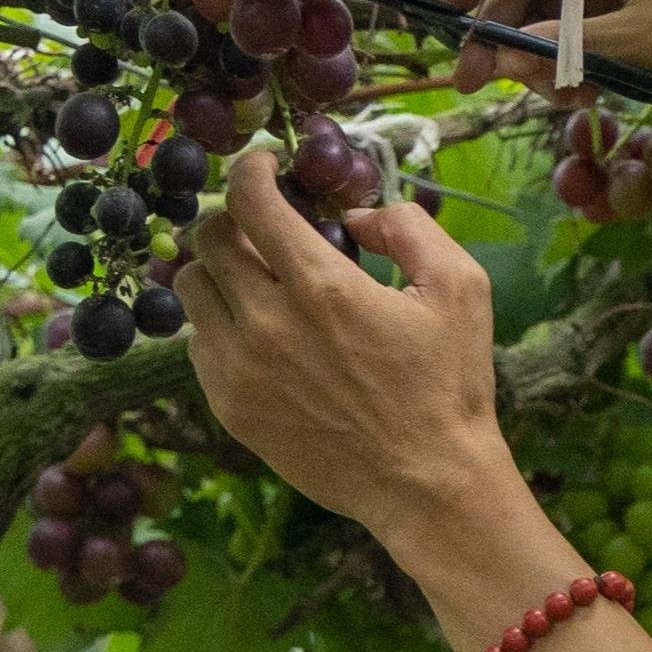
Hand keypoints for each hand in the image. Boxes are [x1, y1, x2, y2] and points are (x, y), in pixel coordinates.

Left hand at [177, 150, 523, 550]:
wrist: (427, 483)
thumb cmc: (449, 386)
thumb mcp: (461, 290)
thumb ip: (409, 228)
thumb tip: (357, 214)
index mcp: (322, 286)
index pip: (249, 200)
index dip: (250, 170)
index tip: (262, 168)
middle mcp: (267, 322)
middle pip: (207, 238)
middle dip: (234, 220)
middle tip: (263, 230)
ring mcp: (240, 368)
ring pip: (190, 289)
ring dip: (218, 272)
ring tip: (255, 283)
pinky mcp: (229, 406)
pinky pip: (198, 344)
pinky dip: (220, 327)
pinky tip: (262, 337)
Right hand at [429, 0, 651, 148]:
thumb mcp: (649, 42)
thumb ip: (573, 43)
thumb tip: (502, 47)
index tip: (453, 8)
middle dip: (506, 30)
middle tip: (471, 74)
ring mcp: (631, 4)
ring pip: (555, 26)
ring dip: (536, 61)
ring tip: (546, 94)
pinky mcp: (635, 44)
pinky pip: (578, 53)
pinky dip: (565, 76)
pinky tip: (575, 98)